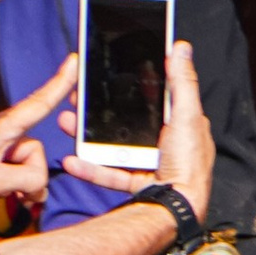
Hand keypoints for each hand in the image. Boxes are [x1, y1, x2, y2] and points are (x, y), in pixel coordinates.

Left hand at [0, 55, 72, 209]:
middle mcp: (4, 136)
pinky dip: (14, 190)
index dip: (60, 83)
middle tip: (13, 196)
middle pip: (35, 153)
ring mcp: (0, 150)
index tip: (74, 60)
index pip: (39, 104)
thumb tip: (38, 186)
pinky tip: (2, 198)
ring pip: (28, 169)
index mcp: (3, 129)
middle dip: (29, 179)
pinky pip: (19, 178)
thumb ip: (26, 179)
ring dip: (19, 187)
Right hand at [65, 39, 213, 216]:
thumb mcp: (187, 116)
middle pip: (123, 121)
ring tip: (65, 123)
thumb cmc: (190, 163)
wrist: (179, 207)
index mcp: (178, 122)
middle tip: (74, 99)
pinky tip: (71, 160)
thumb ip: (182, 82)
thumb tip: (181, 47)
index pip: (149, 98)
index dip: (126, 86)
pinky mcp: (135, 182)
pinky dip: (89, 168)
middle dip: (95, 111)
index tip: (102, 77)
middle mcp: (163, 142)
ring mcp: (147, 162)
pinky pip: (108, 172)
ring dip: (85, 135)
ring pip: (110, 145)